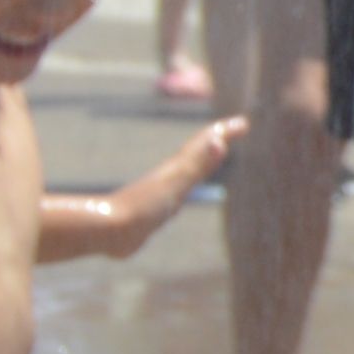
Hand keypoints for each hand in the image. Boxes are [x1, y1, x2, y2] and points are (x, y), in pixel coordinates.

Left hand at [89, 119, 247, 255]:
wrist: (109, 230)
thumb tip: (219, 140)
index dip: (224, 132)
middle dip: (217, 141)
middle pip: (198, 152)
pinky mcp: (155, 211)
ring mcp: (162, 192)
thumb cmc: (143, 206)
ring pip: (187, 171)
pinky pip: (179, 191)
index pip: (206, 143)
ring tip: (213, 158)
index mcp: (178, 168)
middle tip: (233, 132)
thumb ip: (197, 163)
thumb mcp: (175, 182)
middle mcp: (171, 176)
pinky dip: (188, 185)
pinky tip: (184, 194)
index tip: (243, 123)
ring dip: (202, 161)